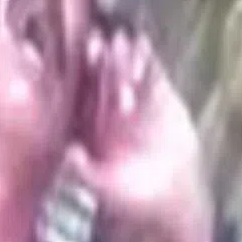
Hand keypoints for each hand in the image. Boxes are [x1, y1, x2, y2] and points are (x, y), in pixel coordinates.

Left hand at [68, 26, 214, 241]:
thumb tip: (69, 154)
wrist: (173, 198)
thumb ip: (87, 171)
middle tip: (96, 44)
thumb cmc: (133, 199)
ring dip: (121, 57)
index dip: (78, 88)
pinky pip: (150, 76)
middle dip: (98, 64)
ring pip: (122, 74)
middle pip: (99, 83)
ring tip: (122, 41)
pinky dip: (146, 61)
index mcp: (88, 129)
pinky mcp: (156, 97)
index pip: (80, 102)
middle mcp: (105, 112)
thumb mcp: (108, 189)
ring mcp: (131, 101)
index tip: (73, 76)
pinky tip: (144, 44)